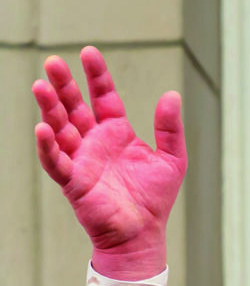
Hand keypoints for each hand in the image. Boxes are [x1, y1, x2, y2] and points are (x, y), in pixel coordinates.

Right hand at [32, 46, 186, 279]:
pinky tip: (43, 129)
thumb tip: (171, 94)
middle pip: (74, 107)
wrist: (144, 233)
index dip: (96, 76)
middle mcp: (95, 142)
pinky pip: (56, 161)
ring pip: (60, 128)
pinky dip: (48, 146)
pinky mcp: (73, 181)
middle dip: (64, 85)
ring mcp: (81, 160)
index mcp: (117, 133)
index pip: (103, 97)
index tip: (89, 52)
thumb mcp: (172, 159)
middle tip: (53, 62)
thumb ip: (170, 128)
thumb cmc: (155, 198)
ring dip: (49, 108)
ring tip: (41, 85)